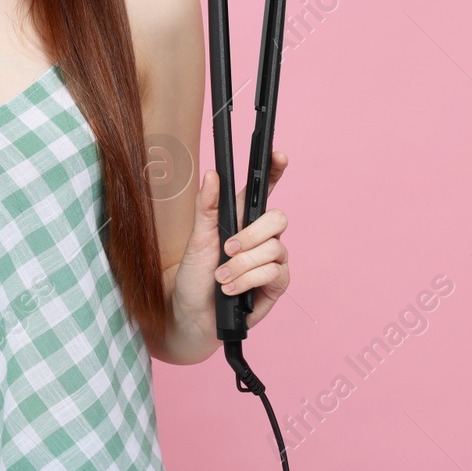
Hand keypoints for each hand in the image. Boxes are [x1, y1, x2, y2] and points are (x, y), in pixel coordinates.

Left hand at [169, 151, 290, 343]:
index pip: (263, 190)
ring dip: (243, 264)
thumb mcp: (196, 239)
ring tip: (221, 277)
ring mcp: (271, 260)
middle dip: (251, 234)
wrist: (192, 314)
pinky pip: (274, 272)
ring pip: (274, 249)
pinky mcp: (276, 284)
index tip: (279, 156)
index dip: (275, 171)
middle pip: (277, 218)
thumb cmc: (193, 275)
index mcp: (241, 219)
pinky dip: (248, 280)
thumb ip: (206, 207)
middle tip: (227, 248)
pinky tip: (231, 289)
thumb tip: (213, 174)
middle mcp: (260, 237)